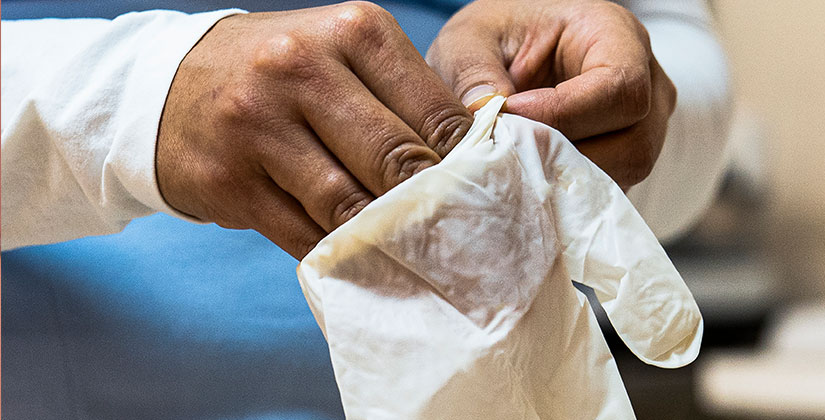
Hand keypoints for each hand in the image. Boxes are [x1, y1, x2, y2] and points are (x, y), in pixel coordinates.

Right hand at [157, 2, 473, 258]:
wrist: (167, 83)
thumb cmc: (286, 74)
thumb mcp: (347, 56)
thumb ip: (408, 97)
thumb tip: (480, 159)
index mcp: (352, 31)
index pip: (438, 113)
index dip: (470, 163)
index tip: (487, 194)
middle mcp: (300, 68)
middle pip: (398, 160)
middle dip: (433, 205)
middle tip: (459, 235)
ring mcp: (257, 125)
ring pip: (351, 205)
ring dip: (389, 238)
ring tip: (419, 254)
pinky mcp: (228, 180)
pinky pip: (305, 235)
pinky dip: (342, 254)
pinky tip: (365, 259)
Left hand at [427, 0, 675, 188]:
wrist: (508, 52)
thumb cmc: (499, 36)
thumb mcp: (471, 37)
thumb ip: (473, 71)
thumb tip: (486, 118)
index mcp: (616, 33)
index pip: (620, 88)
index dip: (566, 115)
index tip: (513, 119)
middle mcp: (647, 80)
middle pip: (634, 142)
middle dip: (568, 157)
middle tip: (510, 152)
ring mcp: (646, 123)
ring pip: (627, 170)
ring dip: (569, 176)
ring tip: (518, 163)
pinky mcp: (628, 156)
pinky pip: (612, 184)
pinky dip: (570, 186)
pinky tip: (533, 173)